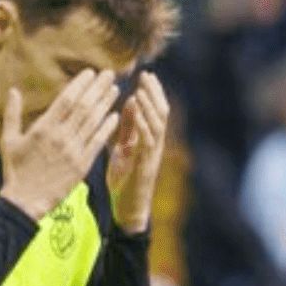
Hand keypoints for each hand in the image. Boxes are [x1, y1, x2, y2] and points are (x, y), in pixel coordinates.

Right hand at [0, 71, 120, 220]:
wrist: (25, 202)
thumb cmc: (15, 171)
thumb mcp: (9, 140)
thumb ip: (12, 114)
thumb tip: (13, 90)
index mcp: (44, 128)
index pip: (67, 100)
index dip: (81, 84)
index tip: (90, 72)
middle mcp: (61, 137)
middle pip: (85, 107)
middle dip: (98, 89)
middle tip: (110, 74)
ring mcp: (73, 152)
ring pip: (93, 123)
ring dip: (106, 104)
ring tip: (115, 89)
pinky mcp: (81, 166)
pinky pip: (97, 144)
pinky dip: (107, 129)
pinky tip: (115, 117)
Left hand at [108, 72, 171, 233]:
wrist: (129, 210)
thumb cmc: (125, 181)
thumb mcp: (124, 149)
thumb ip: (128, 128)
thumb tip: (130, 103)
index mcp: (150, 141)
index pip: (156, 111)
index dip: (153, 93)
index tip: (146, 75)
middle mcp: (155, 146)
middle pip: (161, 113)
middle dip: (154, 94)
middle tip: (146, 76)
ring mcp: (153, 156)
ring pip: (158, 125)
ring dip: (150, 105)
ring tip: (142, 88)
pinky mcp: (146, 165)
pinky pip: (147, 141)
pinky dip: (143, 124)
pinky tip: (137, 112)